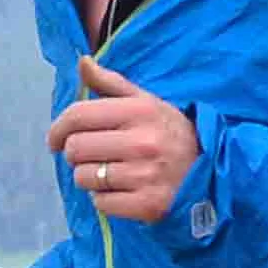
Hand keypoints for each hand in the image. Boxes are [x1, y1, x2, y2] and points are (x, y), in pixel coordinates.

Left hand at [43, 55, 198, 224]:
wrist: (211, 171)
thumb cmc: (169, 133)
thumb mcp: (146, 102)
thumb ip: (111, 83)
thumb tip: (81, 62)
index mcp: (139, 111)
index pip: (78, 116)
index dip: (57, 129)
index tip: (55, 140)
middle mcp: (142, 142)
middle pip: (75, 149)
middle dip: (76, 154)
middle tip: (92, 156)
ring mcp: (145, 175)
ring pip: (84, 178)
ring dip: (90, 178)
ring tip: (111, 173)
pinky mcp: (147, 205)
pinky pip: (101, 203)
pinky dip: (105, 199)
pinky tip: (122, 190)